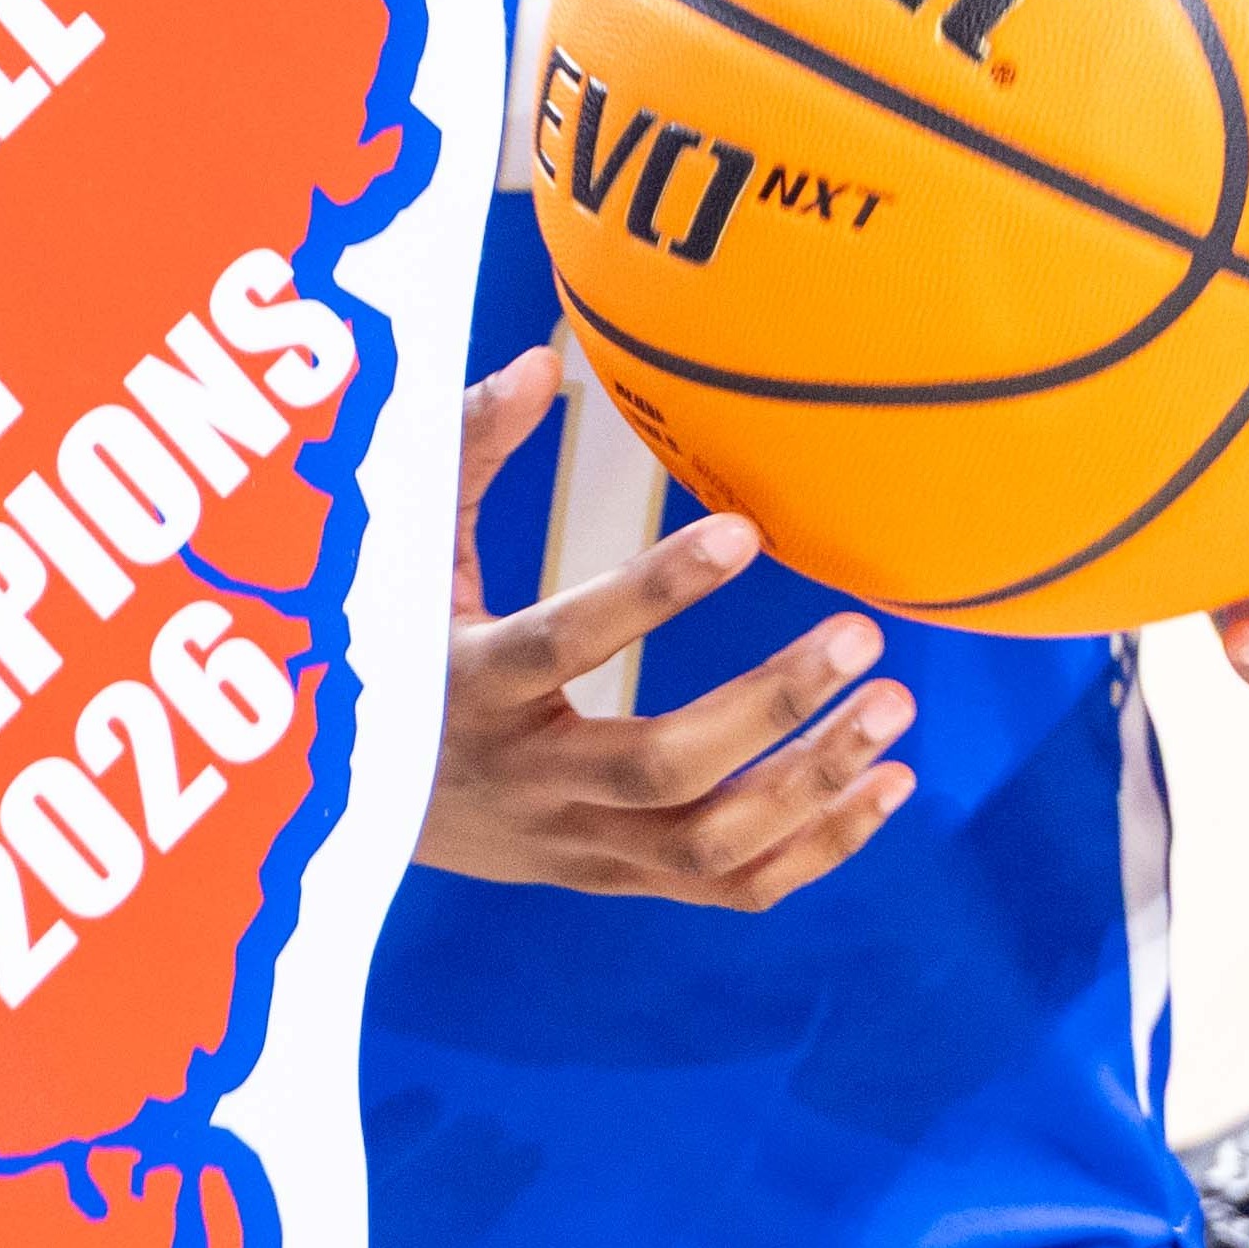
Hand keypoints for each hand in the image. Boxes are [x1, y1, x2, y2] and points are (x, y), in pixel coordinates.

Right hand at [416, 345, 915, 906]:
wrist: (354, 802)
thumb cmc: (387, 641)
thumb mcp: (408, 547)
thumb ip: (467, 453)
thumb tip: (541, 360)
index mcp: (465, 682)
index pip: (565, 642)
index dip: (653, 593)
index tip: (744, 532)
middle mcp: (523, 778)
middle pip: (664, 767)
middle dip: (774, 704)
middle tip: (863, 635)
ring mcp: (572, 843)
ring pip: (711, 843)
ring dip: (816, 782)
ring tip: (894, 710)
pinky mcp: (611, 880)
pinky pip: (731, 887)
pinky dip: (820, 847)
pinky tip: (885, 785)